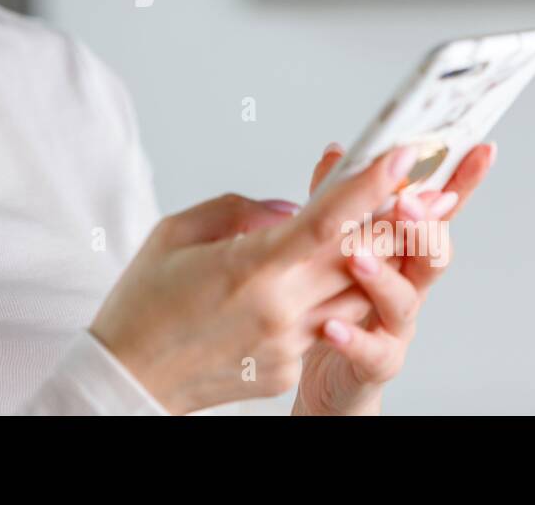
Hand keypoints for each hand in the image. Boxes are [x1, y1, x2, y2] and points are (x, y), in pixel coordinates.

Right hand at [89, 142, 424, 414]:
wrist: (128, 380)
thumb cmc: (143, 305)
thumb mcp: (175, 233)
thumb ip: (239, 211)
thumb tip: (289, 210)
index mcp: (251, 268)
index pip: (328, 220)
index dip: (369, 185)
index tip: (399, 155)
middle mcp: (280, 309)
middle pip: (359, 257)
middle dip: (388, 220)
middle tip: (406, 190)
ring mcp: (288, 345)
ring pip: (354, 296)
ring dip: (365, 262)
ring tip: (362, 236)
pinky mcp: (287, 369)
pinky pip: (324, 326)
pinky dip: (326, 299)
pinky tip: (301, 287)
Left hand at [293, 141, 496, 415]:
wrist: (331, 373)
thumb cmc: (335, 303)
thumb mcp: (335, 247)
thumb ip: (338, 201)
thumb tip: (339, 153)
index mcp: (402, 250)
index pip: (437, 211)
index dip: (460, 182)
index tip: (480, 149)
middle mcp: (409, 285)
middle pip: (431, 252)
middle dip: (424, 226)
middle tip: (406, 202)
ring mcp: (396, 324)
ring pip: (404, 298)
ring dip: (383, 276)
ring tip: (358, 259)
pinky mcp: (378, 361)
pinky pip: (371, 350)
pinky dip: (353, 338)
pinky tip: (333, 327)